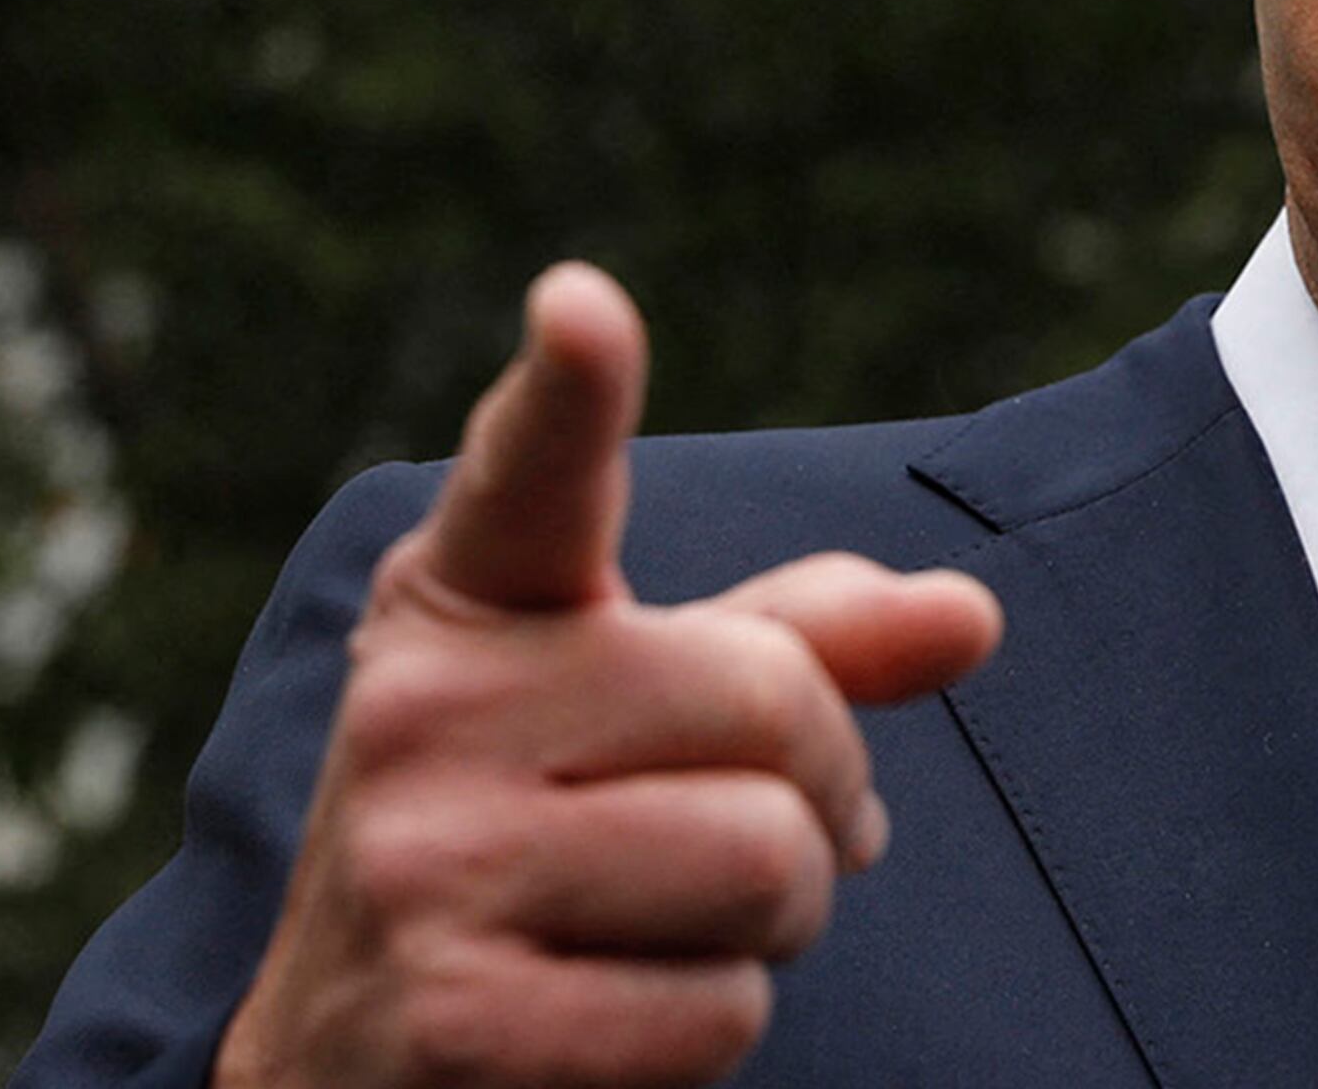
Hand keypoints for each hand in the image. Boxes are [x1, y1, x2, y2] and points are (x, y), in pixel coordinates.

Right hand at [215, 264, 1004, 1088]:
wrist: (345, 1071)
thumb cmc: (531, 857)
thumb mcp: (634, 721)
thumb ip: (798, 648)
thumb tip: (972, 615)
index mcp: (465, 605)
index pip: (530, 479)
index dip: (569, 393)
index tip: (584, 306)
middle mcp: (420, 713)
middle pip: (774, 704)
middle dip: (822, 794)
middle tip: (751, 838)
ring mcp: (423, 869)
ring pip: (766, 863)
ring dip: (773, 927)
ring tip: (671, 931)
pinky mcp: (455, 1025)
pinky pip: (717, 1013)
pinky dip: (713, 1032)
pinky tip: (614, 1020)